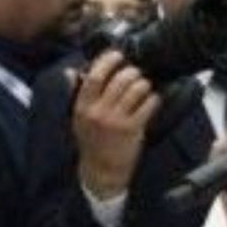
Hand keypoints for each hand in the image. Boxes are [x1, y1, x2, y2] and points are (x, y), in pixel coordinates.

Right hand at [73, 50, 159, 198]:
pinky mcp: (133, 129)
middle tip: (136, 72)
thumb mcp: (77, 119)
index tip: (117, 55)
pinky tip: (153, 99)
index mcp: (83, 106)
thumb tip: (72, 72)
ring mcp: (117, 121)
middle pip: (119, 80)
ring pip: (135, 90)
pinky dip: (153, 99)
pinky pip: (148, 106)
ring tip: (145, 86)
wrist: (102, 171)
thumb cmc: (91, 143)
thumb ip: (75, 94)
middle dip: (131, 72)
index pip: (95, 76)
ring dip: (144, 84)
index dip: (108, 61)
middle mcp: (99, 112)